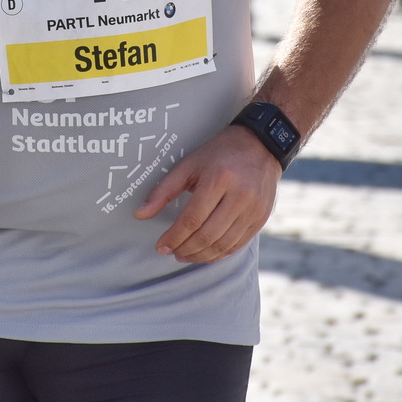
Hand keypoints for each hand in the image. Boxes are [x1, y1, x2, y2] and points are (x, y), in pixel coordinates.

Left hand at [134, 125, 279, 263]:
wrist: (261, 146)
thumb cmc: (219, 154)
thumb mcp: (189, 164)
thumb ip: (164, 190)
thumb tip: (140, 214)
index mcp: (218, 180)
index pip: (192, 219)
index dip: (174, 237)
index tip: (160, 247)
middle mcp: (239, 196)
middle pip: (207, 235)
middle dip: (185, 249)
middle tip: (172, 253)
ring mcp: (253, 210)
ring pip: (223, 245)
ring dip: (201, 255)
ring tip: (185, 255)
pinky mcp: (261, 218)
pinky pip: (238, 245)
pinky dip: (219, 254)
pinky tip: (205, 253)